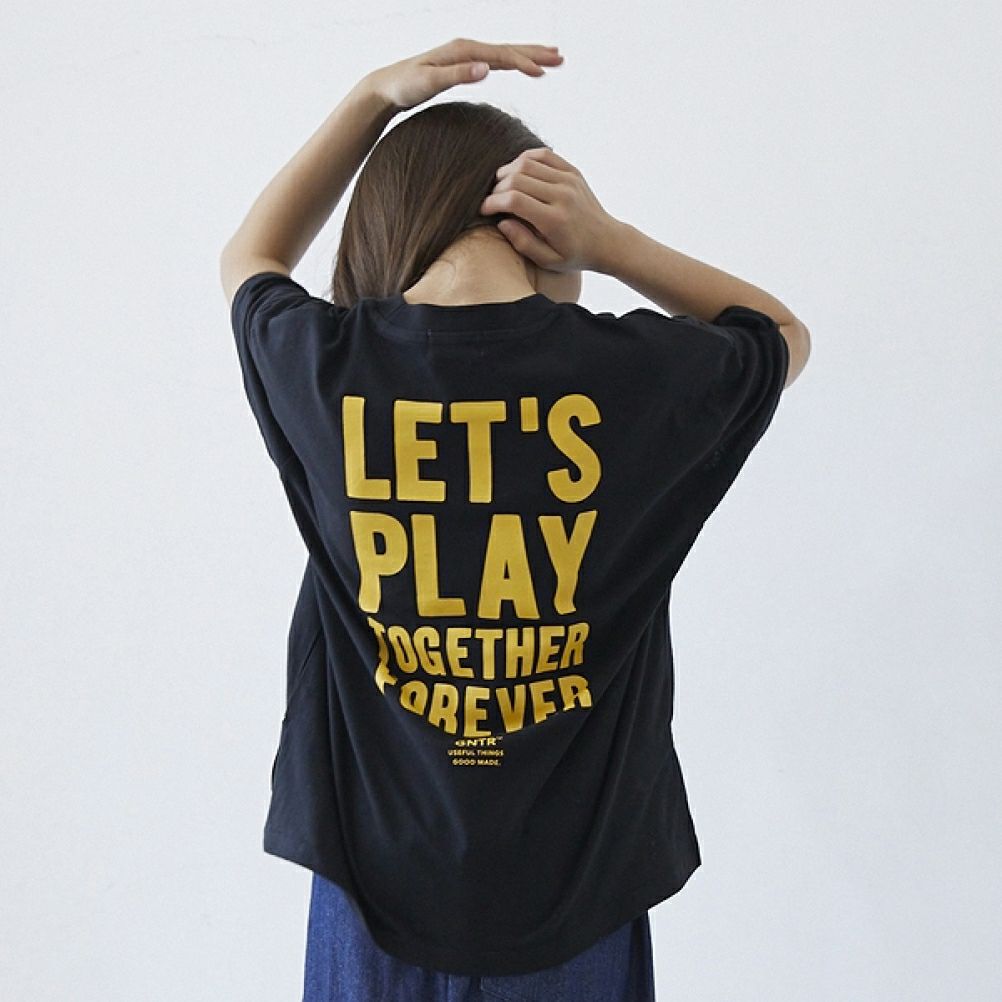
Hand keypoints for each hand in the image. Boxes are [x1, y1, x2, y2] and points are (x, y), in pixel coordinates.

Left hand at [366, 38, 562, 112]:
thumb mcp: (429, 82)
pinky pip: (496, 62)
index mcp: (463, 51)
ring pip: (505, 54)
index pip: (500, 56)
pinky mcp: (464, 65)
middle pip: (508, 49)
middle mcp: (467, 48)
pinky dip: (514, 63)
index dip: (523, 63)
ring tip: (551, 61)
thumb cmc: (406, 86)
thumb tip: (486, 69)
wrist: (388, 86)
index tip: (542, 72)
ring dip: (529, 56)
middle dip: (535, 53)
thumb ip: (458, 75)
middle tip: (560, 58)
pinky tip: (522, 67)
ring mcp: (466, 56)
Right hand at [479, 147, 620, 273]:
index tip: (484, 210)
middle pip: (517, 178)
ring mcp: (569, 180)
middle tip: (493, 200)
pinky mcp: (573, 171)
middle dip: (497, 188)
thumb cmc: (575, 255)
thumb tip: (502, 222)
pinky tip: (517, 171)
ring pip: (527, 162)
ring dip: (507, 172)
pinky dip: (525, 159)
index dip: (493, 202)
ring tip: (501, 186)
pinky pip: (543, 155)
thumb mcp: (548, 260)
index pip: (514, 200)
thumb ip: (523, 243)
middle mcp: (562, 196)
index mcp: (555, 220)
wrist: (607, 241)